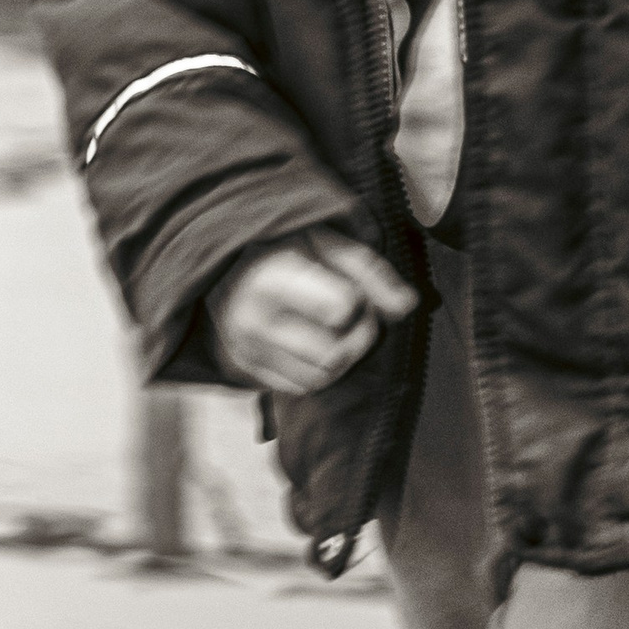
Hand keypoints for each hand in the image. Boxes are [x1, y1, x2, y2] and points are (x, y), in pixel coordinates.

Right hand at [213, 233, 418, 395]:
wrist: (221, 264)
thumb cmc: (282, 247)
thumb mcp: (326, 241)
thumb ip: (369, 271)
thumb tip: (407, 306)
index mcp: (272, 279)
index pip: (341, 309)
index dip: (359, 299)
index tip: (351, 287)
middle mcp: (254, 321)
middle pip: (335, 353)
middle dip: (358, 335)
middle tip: (353, 313)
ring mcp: (247, 350)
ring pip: (322, 377)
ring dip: (343, 356)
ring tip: (335, 329)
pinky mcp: (247, 370)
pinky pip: (302, 387)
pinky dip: (320, 370)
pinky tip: (314, 343)